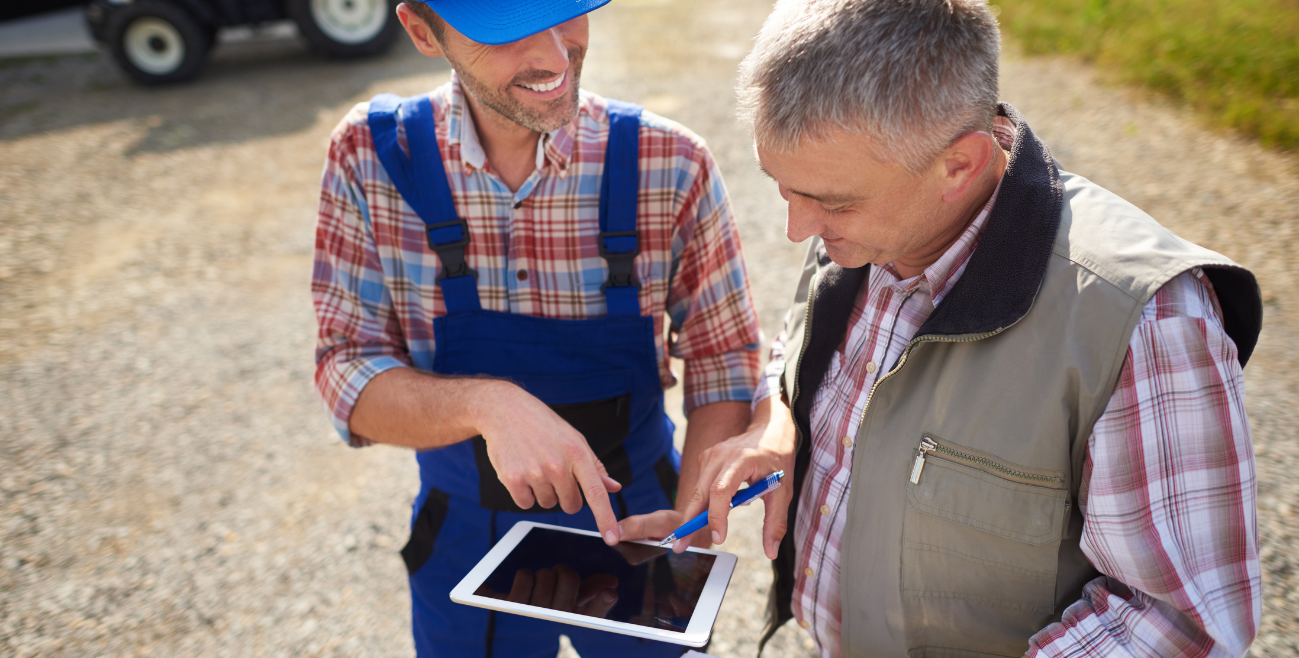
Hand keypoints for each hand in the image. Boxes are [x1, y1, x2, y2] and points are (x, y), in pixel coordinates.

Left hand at [476, 565, 619, 617]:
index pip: (594, 614)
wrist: (512, 623)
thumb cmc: (546, 611)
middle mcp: (556, 621)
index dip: (603, 603)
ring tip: (538, 589)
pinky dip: (525, 576)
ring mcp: (533, 615)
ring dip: (541, 576)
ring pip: (546, 574)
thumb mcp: (570, 604)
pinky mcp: (512, 608)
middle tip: (557, 578)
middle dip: (562, 570)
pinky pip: (525, 576)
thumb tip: (613, 581)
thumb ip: (591, 591)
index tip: (610, 593)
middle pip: (569, 577)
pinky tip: (524, 589)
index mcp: (574, 620)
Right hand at [477, 381, 623, 544]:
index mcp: (577, 453)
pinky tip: (522, 470)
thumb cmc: (544, 427)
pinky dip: (525, 493)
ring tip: (536, 465)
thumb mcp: (575, 440)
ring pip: (547, 504)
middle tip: (555, 472)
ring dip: (543, 491)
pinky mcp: (513, 479)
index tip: (612, 538)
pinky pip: (526, 504)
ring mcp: (534, 472)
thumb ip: (595, 467)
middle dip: (566, 495)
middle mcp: (557, 465)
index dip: (605, 518)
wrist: (506, 412)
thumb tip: (614, 487)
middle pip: (571, 505)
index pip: (596, 493)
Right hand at [677, 397, 795, 558]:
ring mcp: (710, 454)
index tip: (718, 538)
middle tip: (680, 545)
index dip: (716, 516)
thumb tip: (771, 552)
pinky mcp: (705, 458)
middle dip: (689, 521)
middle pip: (700, 492)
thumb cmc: (777, 462)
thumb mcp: (783, 492)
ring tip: (688, 536)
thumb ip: (776, 522)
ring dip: (694, 514)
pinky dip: (700, 502)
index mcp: (741, 460)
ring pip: (697, 491)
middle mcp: (721, 455)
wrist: (769, 430)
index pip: (721, 491)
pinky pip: (700, 486)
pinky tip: (706, 512)